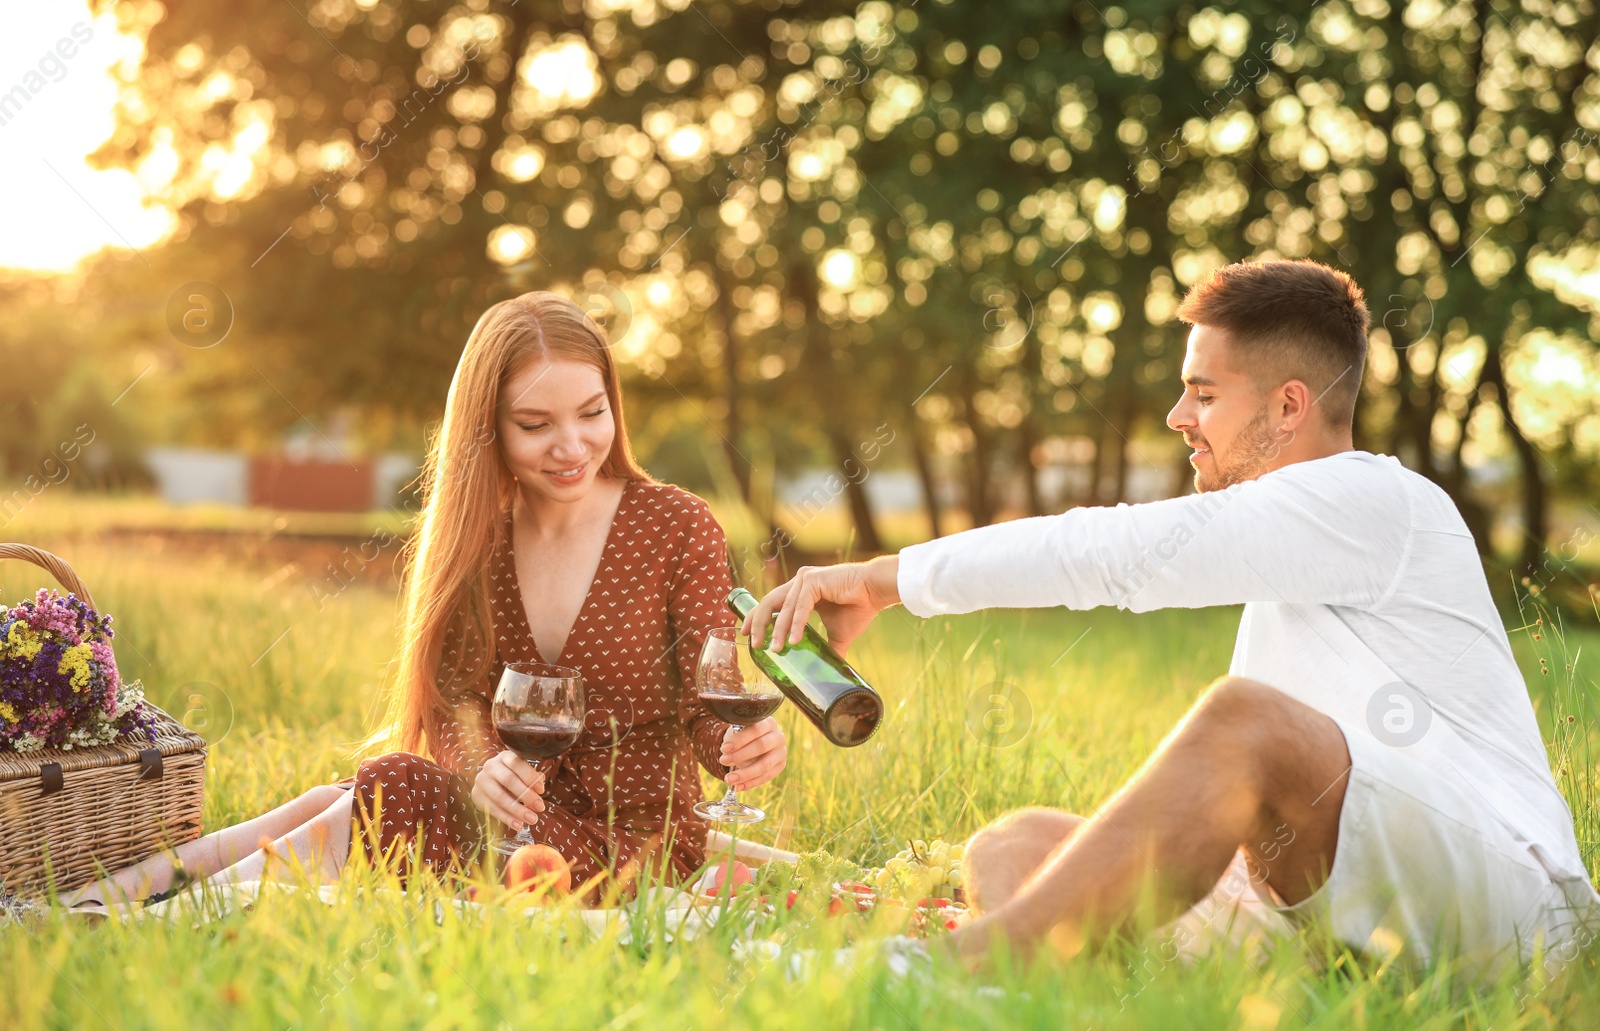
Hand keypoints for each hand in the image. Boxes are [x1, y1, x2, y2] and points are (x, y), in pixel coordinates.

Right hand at [470, 750, 546, 831]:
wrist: (488, 782)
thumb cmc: (511, 776)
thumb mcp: (521, 773)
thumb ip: (532, 778)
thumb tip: (540, 783)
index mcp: (505, 757)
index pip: (517, 763)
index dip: (530, 776)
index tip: (541, 790)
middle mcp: (491, 766)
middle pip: (509, 780)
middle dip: (526, 795)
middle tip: (540, 807)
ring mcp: (482, 781)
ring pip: (500, 797)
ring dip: (518, 810)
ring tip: (532, 819)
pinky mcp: (477, 796)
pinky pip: (493, 809)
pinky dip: (507, 818)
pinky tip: (518, 825)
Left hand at [719, 717, 786, 789]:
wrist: (755, 742)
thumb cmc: (745, 735)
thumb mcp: (740, 729)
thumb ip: (735, 734)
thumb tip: (725, 749)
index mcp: (768, 722)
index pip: (755, 729)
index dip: (739, 739)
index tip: (724, 748)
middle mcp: (778, 736)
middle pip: (761, 746)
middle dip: (740, 755)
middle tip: (723, 761)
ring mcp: (781, 752)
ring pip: (765, 765)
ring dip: (745, 774)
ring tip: (729, 779)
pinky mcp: (780, 766)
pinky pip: (766, 777)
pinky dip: (750, 783)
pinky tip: (737, 786)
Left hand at [740, 556, 900, 656]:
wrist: (876, 592)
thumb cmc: (858, 607)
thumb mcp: (837, 634)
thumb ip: (827, 649)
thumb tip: (824, 672)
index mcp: (801, 592)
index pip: (772, 604)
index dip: (757, 618)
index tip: (746, 634)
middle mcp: (800, 583)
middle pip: (769, 603)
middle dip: (757, 624)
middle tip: (753, 644)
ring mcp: (805, 580)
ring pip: (784, 608)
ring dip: (778, 630)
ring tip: (775, 650)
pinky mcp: (814, 581)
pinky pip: (800, 606)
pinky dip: (796, 624)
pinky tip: (793, 640)